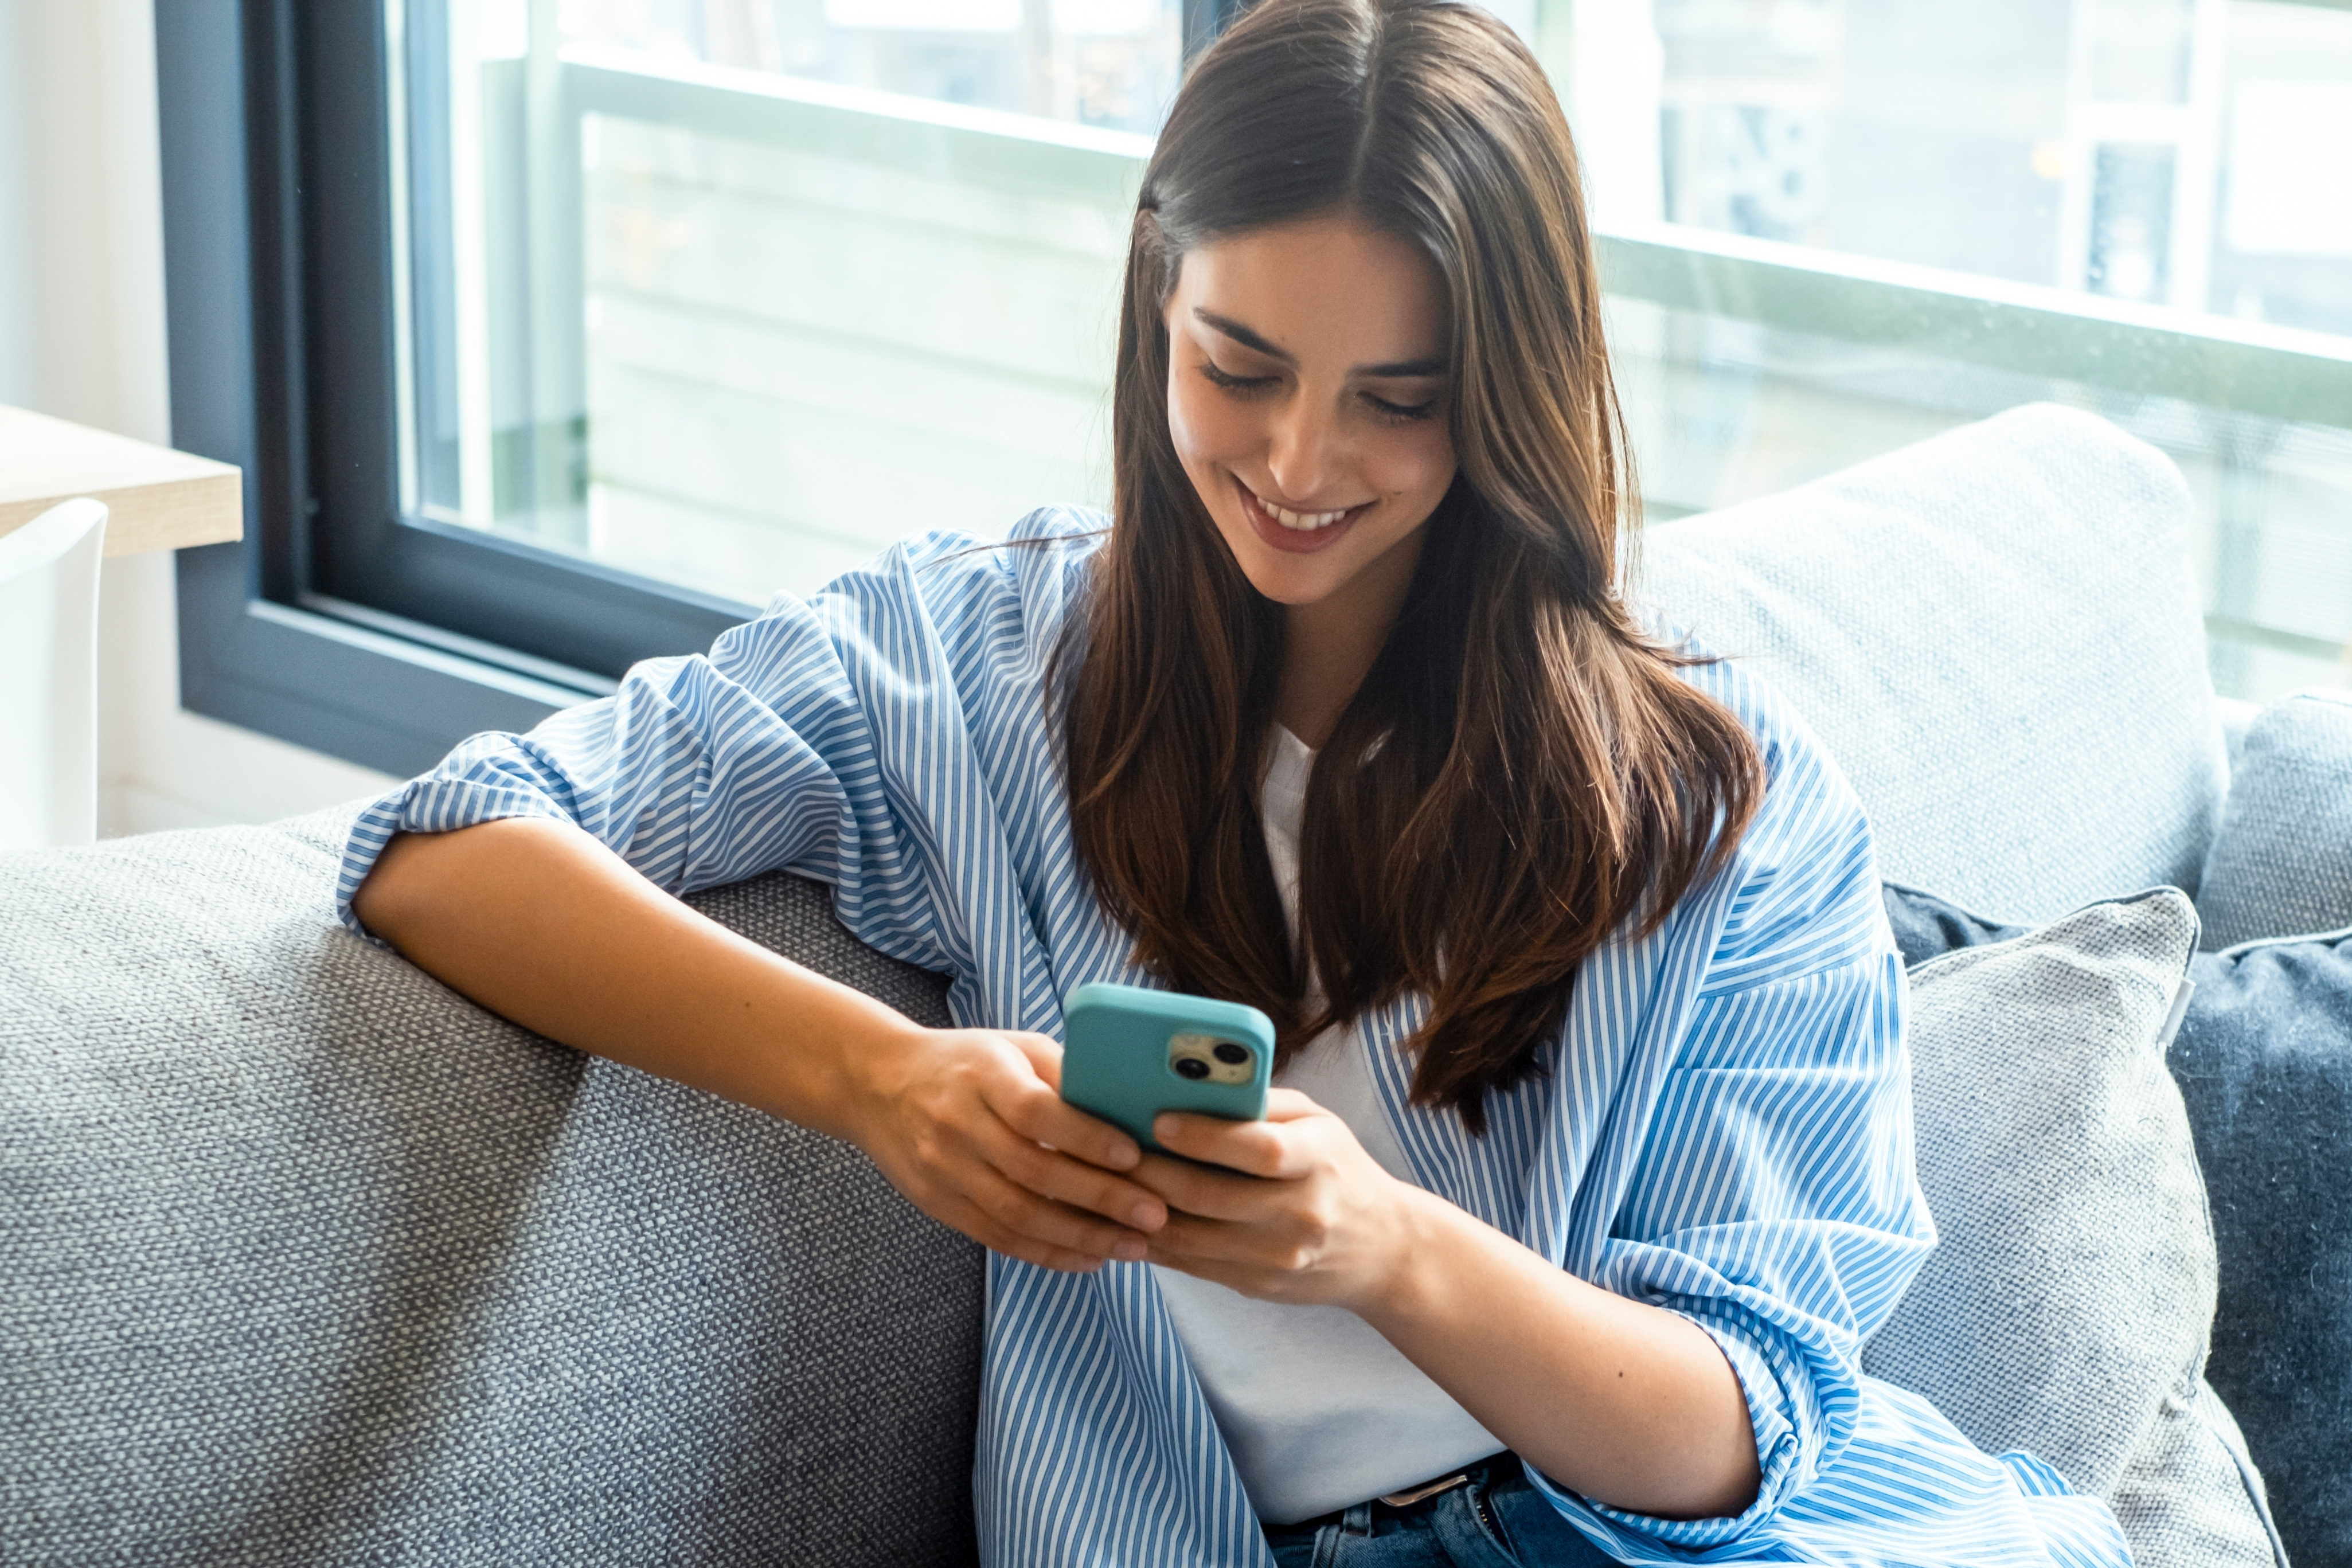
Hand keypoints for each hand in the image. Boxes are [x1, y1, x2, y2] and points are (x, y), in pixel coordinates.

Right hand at [846, 1023, 1169, 1272]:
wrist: (877, 1085)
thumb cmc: (966, 1062)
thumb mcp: (1012, 1046)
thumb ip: (1064, 1072)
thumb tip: (1130, 1103)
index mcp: (982, 1075)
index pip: (1036, 1110)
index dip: (1085, 1136)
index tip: (1134, 1155)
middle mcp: (958, 1124)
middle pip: (1033, 1170)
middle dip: (1100, 1197)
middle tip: (1154, 1214)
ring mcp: (945, 1169)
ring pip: (1017, 1214)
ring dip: (1080, 1236)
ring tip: (1132, 1246)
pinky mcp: (939, 1204)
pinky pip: (998, 1237)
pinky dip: (1047, 1253)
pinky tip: (1089, 1259)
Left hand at [1133, 1089, 1424, 1311]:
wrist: (1382, 1249)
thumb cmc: (1338, 1168)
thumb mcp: (1318, 1122)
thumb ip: (1262, 1103)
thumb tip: (1189, 1084)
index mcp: (1319, 1160)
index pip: (1259, 1149)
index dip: (1204, 1136)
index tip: (1158, 1120)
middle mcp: (1301, 1213)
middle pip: (1211, 1196)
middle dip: (1152, 1173)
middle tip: (1110, 1151)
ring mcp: (1279, 1257)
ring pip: (1191, 1237)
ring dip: (1140, 1211)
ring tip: (1107, 1184)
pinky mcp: (1259, 1285)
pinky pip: (1192, 1265)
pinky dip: (1154, 1243)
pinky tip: (1127, 1220)